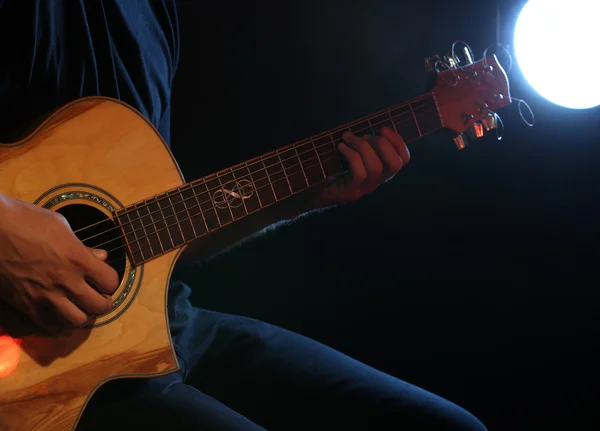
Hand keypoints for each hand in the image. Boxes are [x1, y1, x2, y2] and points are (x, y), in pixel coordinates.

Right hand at [0, 195, 118, 330]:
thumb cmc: (25, 220)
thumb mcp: (61, 226)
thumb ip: (83, 247)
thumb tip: (100, 257)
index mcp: (78, 259)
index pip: (111, 282)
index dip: (110, 281)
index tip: (104, 278)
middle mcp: (66, 281)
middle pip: (99, 306)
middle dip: (103, 302)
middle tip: (97, 296)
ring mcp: (45, 295)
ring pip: (77, 321)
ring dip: (83, 314)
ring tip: (79, 306)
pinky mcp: (26, 304)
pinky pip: (50, 325)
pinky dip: (59, 322)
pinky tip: (59, 313)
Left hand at [314, 126, 409, 206]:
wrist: (316, 192)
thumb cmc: (333, 168)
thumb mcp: (352, 155)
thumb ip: (363, 143)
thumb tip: (367, 124)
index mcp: (381, 171)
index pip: (403, 160)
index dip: (398, 142)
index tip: (383, 128)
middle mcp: (376, 181)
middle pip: (394, 164)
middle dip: (382, 144)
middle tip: (363, 135)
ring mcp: (364, 188)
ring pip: (375, 167)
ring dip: (362, 146)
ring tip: (347, 137)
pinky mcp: (351, 191)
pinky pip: (358, 172)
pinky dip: (351, 155)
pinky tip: (341, 147)